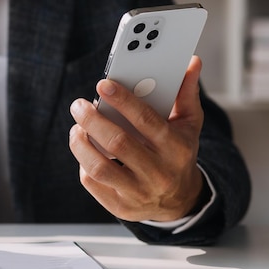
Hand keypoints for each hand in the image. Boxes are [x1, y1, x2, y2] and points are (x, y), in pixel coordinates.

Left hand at [69, 56, 204, 221]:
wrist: (180, 199)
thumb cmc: (179, 153)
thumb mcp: (188, 125)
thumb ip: (186, 93)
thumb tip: (191, 62)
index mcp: (176, 147)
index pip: (146, 121)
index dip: (123, 100)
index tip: (103, 84)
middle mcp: (158, 172)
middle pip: (118, 143)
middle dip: (93, 120)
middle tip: (78, 105)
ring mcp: (138, 192)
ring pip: (99, 168)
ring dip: (81, 144)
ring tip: (77, 127)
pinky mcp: (121, 206)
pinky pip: (93, 183)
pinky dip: (82, 163)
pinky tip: (84, 148)